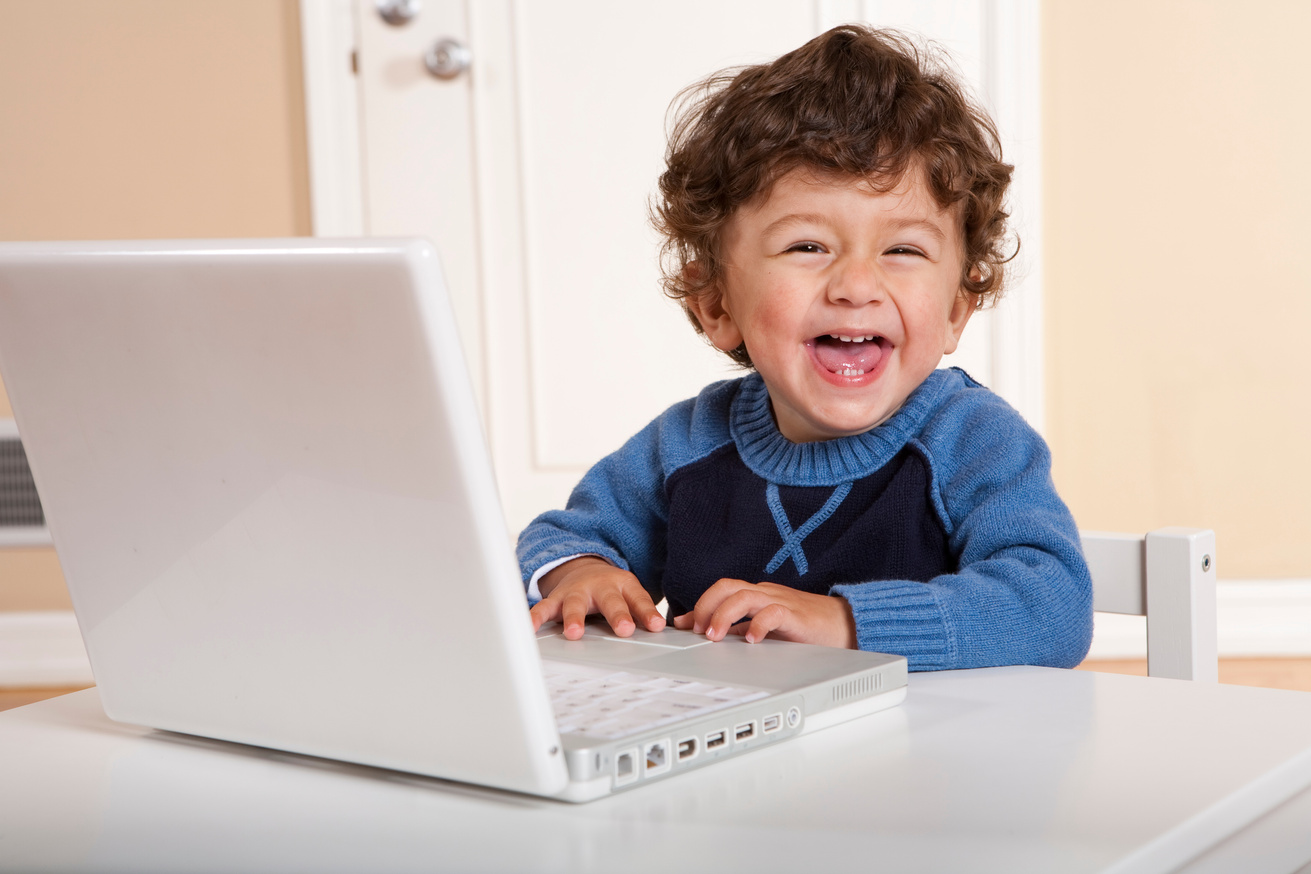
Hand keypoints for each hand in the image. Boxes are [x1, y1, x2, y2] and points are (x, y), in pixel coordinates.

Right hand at [530, 556, 664, 639]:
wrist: (584, 568)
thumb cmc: (612, 589)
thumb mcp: (631, 594)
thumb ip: (643, 612)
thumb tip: (661, 631)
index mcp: (623, 585)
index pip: (638, 599)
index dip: (647, 612)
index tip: (656, 626)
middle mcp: (599, 587)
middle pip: (609, 601)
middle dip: (617, 615)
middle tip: (624, 629)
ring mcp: (576, 592)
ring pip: (574, 604)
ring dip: (574, 618)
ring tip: (575, 633)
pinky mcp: (556, 598)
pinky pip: (544, 607)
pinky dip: (536, 617)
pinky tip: (530, 628)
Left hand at [671, 578, 855, 648]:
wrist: (845, 624)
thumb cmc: (805, 626)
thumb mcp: (764, 627)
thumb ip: (738, 628)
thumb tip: (706, 632)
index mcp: (755, 595)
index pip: (720, 592)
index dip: (697, 606)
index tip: (680, 625)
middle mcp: (764, 593)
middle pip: (727, 586)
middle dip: (706, 605)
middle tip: (697, 630)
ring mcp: (780, 601)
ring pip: (744, 595)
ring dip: (724, 615)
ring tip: (714, 636)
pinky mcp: (796, 614)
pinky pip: (774, 612)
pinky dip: (759, 625)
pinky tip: (752, 641)